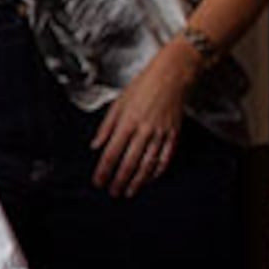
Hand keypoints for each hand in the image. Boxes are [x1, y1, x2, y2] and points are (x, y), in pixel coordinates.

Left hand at [89, 50, 196, 197]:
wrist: (171, 76)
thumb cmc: (143, 86)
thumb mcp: (117, 103)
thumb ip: (105, 127)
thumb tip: (95, 145)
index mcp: (127, 122)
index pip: (111, 153)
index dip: (103, 171)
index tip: (98, 181)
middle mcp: (143, 130)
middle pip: (128, 163)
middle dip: (119, 181)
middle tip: (112, 192)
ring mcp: (160, 134)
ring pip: (147, 165)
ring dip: (137, 181)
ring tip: (129, 191)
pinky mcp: (173, 135)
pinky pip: (165, 158)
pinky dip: (156, 172)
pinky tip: (149, 179)